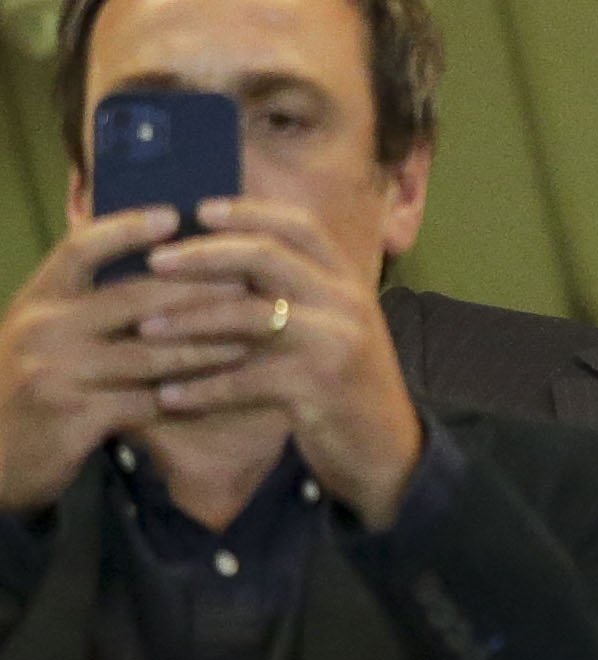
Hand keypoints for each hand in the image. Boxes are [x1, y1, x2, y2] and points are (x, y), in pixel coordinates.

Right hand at [0, 208, 254, 510]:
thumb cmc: (36, 385)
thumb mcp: (47, 333)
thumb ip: (89, 302)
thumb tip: (158, 257)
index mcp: (37, 298)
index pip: (81, 247)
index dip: (126, 228)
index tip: (172, 215)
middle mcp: (42, 327)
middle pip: (135, 296)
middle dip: (200, 291)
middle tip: (250, 285)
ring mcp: (55, 372)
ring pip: (151, 352)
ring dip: (207, 346)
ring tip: (252, 336)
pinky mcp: (74, 415)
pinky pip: (148, 401)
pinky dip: (189, 395)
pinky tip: (224, 389)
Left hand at [138, 197, 423, 527]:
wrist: (387, 449)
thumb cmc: (347, 385)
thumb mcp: (334, 328)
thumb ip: (298, 295)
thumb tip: (228, 262)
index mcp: (349, 281)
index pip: (300, 226)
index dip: (249, 212)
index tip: (199, 210)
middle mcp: (347, 302)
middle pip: (268, 257)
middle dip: (205, 255)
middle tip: (155, 261)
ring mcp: (335, 342)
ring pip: (250, 316)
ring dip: (190, 322)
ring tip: (146, 329)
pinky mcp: (318, 386)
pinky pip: (246, 379)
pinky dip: (203, 388)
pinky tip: (169, 396)